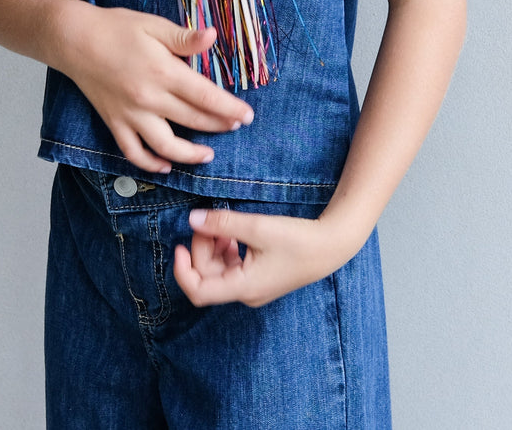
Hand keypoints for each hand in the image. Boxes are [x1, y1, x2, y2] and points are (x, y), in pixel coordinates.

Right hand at [63, 6, 253, 173]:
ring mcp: (130, 114)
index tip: (247, 116)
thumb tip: (213, 36)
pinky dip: (150, 164)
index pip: (206, 97)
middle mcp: (149, 99)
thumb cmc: (117, 28)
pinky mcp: (114, 122)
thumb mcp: (154, 26)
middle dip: (219, 127)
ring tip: (208, 155)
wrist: (75, 39)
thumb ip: (184, 38)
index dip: (229, 109)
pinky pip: (133, 152)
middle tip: (236, 127)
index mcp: (163, 72)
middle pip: (193, 121)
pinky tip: (165, 165)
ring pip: (166, 146)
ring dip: (190, 155)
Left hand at [173, 206, 362, 307]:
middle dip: (202, 247)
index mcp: (243, 287)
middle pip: (207, 275)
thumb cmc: (298, 240)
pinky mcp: (259, 278)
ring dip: (214, 246)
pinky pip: (231, 267)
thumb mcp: (257, 227)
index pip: (198, 291)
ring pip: (218, 270)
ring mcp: (252, 287)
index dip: (183, 270)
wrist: (330, 246)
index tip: (180, 246)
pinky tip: (234, 233)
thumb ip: (223, 223)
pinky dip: (226, 249)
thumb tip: (192, 219)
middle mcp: (245, 293)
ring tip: (225, 224)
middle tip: (211, 221)